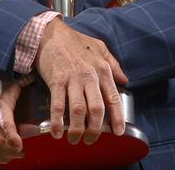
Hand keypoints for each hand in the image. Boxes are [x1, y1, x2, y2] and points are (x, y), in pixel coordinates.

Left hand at [0, 72, 23, 164]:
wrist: (2, 61)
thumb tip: (7, 143)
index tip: (6, 158)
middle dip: (2, 156)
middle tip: (16, 155)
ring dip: (8, 150)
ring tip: (20, 149)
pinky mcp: (1, 100)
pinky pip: (6, 126)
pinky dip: (12, 138)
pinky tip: (19, 143)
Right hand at [34, 18, 128, 144]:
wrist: (50, 33)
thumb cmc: (74, 41)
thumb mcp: (99, 47)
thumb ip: (113, 64)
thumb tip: (124, 79)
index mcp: (102, 69)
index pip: (113, 98)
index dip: (117, 118)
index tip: (118, 132)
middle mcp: (89, 76)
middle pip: (96, 109)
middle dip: (95, 129)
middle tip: (91, 140)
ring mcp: (72, 79)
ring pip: (78, 110)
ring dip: (77, 129)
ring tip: (75, 139)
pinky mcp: (56, 80)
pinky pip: (58, 105)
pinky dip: (57, 122)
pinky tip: (57, 132)